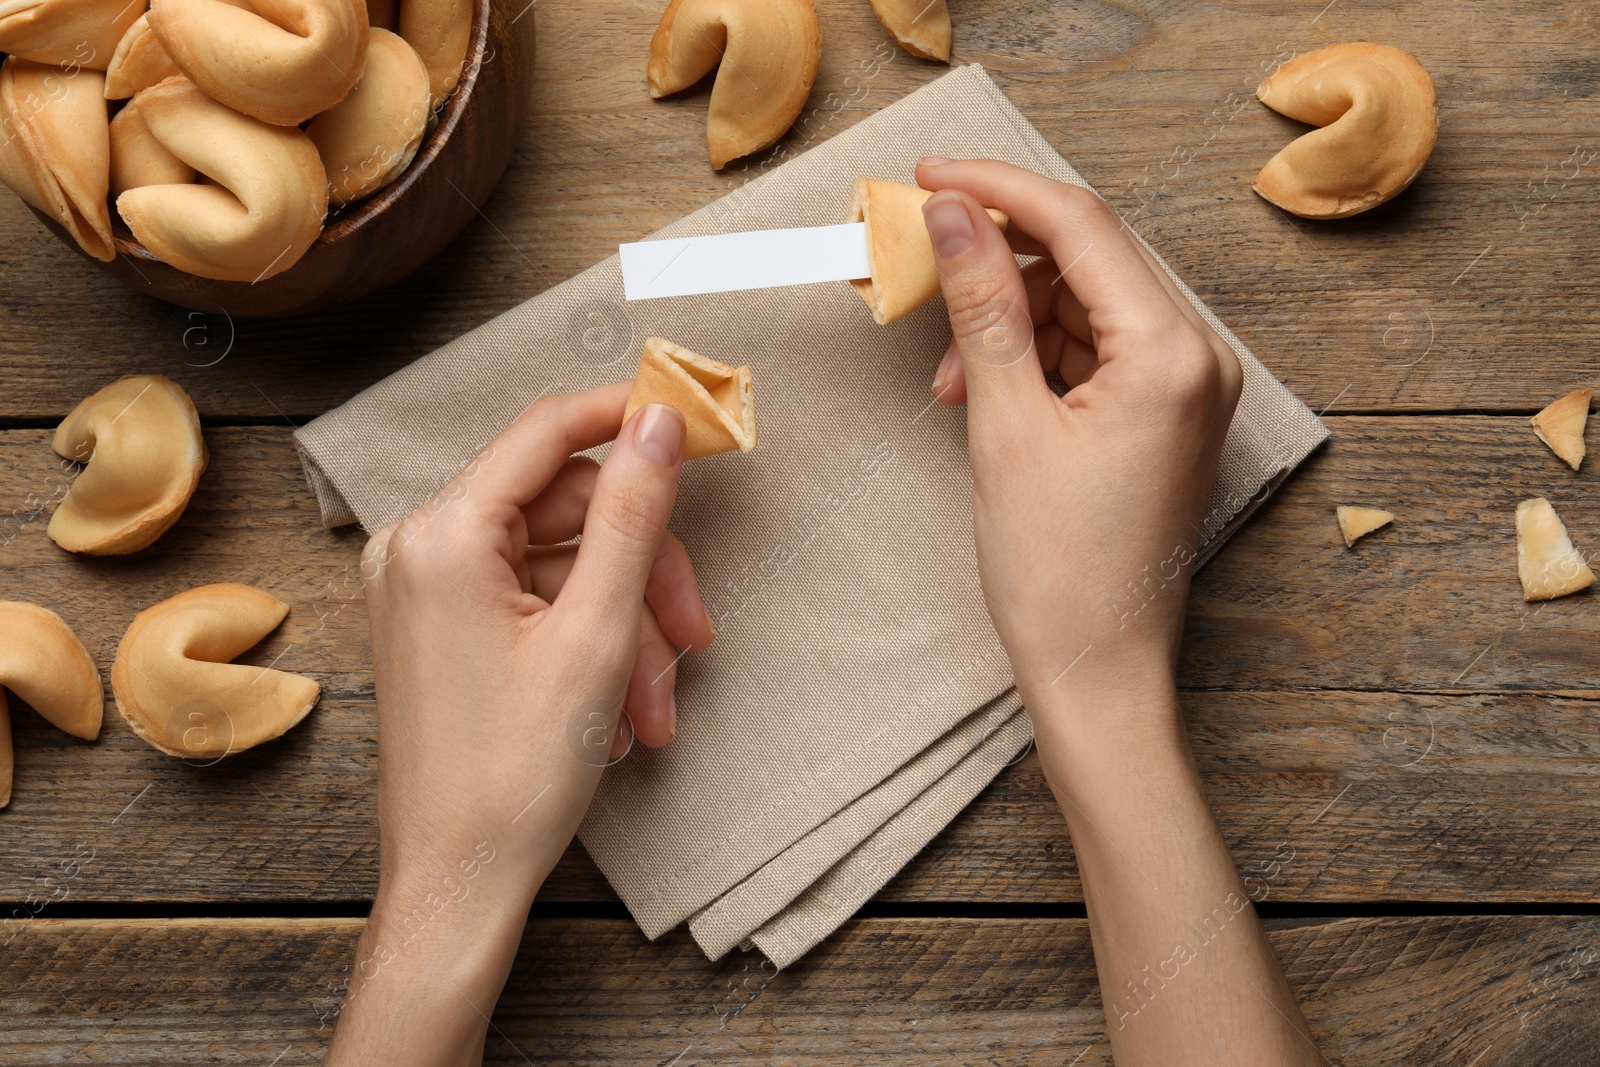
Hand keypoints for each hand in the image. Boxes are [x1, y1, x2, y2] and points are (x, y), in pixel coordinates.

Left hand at [326, 384, 713, 1065]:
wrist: (459, 883)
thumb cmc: (515, 776)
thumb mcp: (596, 633)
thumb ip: (632, 515)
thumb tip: (659, 421)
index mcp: (441, 536)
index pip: (548, 432)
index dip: (627, 419)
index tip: (694, 423)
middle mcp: (418, 549)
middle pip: (566, 511)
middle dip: (641, 574)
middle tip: (692, 633)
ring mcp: (424, 591)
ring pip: (560, 565)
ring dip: (625, 628)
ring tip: (655, 708)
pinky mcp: (439, 627)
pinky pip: (534, 604)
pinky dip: (589, 646)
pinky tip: (621, 712)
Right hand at [915, 158, 1242, 709]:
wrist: (1097, 671)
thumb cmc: (1059, 573)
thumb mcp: (1004, 425)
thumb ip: (982, 308)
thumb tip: (955, 217)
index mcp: (1173, 355)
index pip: (1081, 226)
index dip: (998, 189)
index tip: (931, 175)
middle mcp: (1198, 360)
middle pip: (1086, 262)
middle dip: (999, 267)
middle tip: (925, 274)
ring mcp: (1187, 389)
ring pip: (1084, 307)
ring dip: (1009, 323)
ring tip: (953, 380)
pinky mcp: (1166, 416)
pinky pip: (1093, 352)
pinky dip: (1034, 360)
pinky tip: (984, 396)